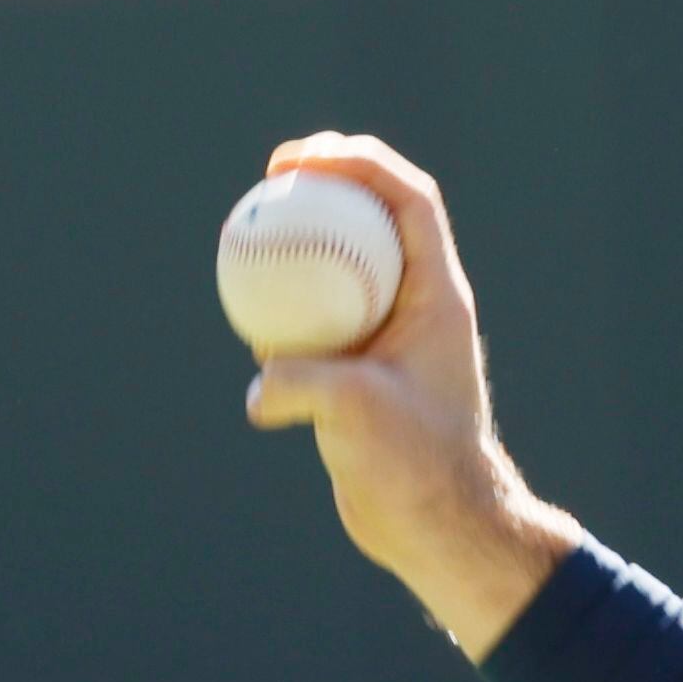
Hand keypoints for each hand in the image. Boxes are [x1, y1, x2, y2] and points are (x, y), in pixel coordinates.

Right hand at [242, 132, 579, 659]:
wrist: (435, 522)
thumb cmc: (416, 466)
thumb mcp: (358, 418)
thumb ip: (306, 386)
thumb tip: (258, 389)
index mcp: (437, 296)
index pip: (410, 201)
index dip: (361, 163)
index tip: (302, 159)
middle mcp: (419, 304)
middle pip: (380, 215)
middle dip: (332, 178)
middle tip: (274, 173)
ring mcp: (391, 334)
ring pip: (349, 261)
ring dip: (309, 233)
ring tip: (254, 220)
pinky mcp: (363, 367)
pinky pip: (322, 312)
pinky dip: (287, 296)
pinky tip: (244, 303)